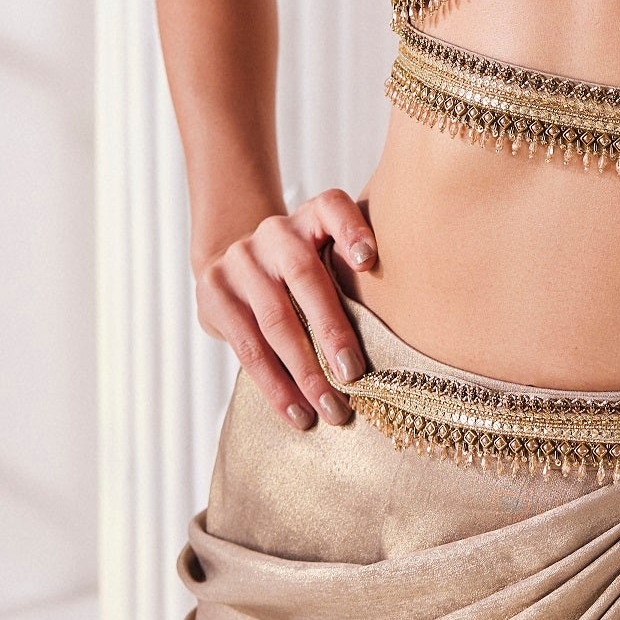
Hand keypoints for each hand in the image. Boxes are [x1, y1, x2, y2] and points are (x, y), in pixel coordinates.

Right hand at [194, 189, 376, 431]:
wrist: (233, 262)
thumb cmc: (302, 271)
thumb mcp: (327, 255)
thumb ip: (355, 275)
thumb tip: (404, 334)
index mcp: (311, 215)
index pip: (332, 206)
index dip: (351, 228)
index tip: (368, 259)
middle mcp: (275, 232)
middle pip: (305, 277)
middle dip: (331, 331)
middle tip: (354, 376)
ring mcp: (240, 260)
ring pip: (275, 321)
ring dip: (305, 372)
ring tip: (331, 409)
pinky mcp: (215, 292)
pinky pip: (248, 347)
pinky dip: (275, 386)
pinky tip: (296, 412)